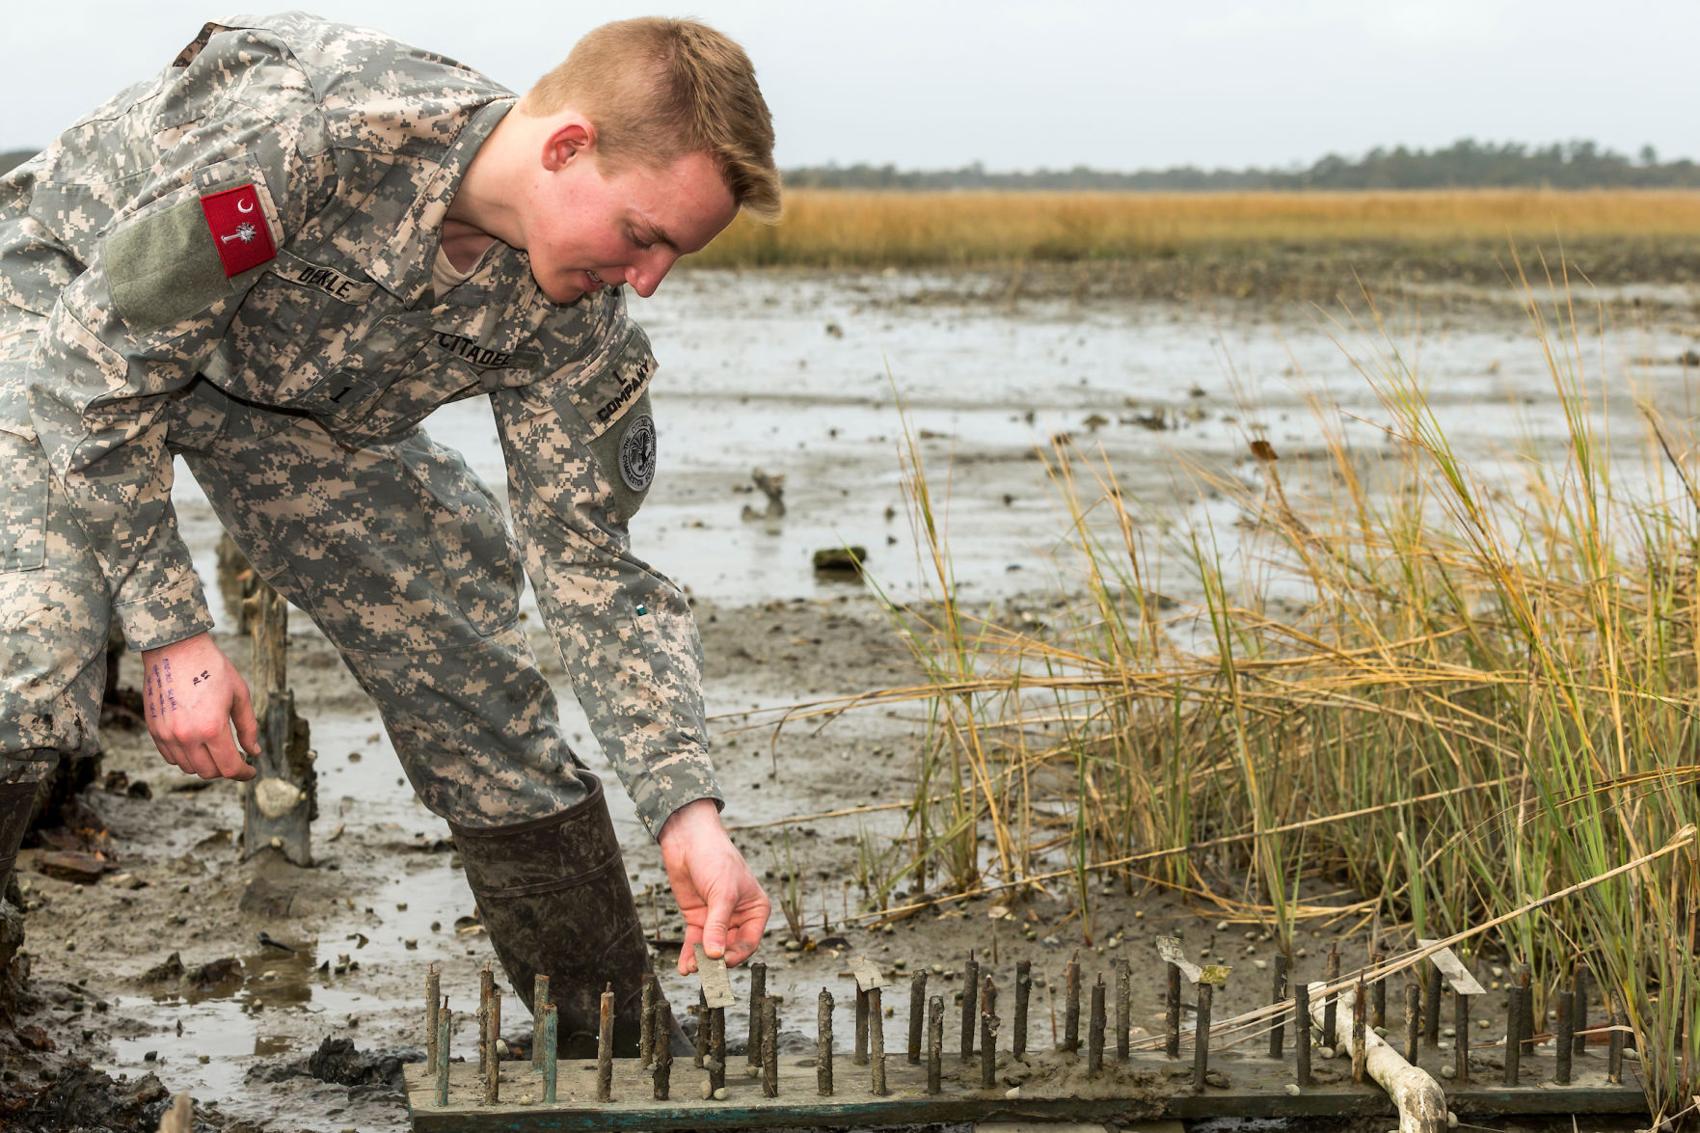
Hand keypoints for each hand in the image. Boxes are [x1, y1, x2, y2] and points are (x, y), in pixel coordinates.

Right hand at [140, 632, 259, 780]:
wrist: (175, 649)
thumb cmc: (213, 668)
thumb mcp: (240, 694)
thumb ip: (248, 727)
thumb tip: (255, 752)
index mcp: (212, 728)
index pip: (229, 768)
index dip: (244, 773)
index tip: (251, 771)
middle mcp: (187, 736)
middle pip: (209, 772)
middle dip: (225, 768)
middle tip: (236, 757)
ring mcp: (167, 735)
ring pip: (188, 767)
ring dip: (205, 764)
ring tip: (217, 749)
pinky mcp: (154, 730)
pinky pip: (171, 757)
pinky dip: (186, 756)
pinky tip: (197, 743)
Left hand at [657, 798, 769, 974]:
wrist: (689, 840)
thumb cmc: (715, 859)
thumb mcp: (722, 893)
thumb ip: (718, 925)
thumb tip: (715, 955)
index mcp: (755, 910)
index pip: (749, 942)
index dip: (736, 955)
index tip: (721, 962)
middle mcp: (738, 917)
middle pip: (729, 948)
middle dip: (716, 961)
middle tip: (703, 971)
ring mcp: (716, 919)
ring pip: (711, 948)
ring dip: (701, 961)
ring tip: (691, 969)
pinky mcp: (698, 918)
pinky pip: (695, 942)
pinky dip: (690, 954)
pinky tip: (684, 966)